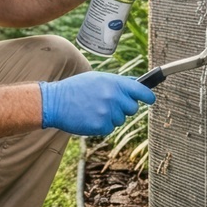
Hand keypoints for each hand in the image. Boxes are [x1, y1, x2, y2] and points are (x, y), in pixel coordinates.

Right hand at [39, 72, 155, 135]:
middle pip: (132, 108)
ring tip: (94, 109)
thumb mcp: (97, 78)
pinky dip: (102, 125)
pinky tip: (90, 117)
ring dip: (111, 117)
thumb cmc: (76, 88)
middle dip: (124, 108)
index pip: (141, 90)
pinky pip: (110, 128)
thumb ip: (117, 82)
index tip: (151, 99)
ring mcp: (108, 112)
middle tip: (109, 104)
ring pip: (120, 119)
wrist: (55, 102)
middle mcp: (114, 97)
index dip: (148, 96)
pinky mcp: (101, 126)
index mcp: (114, 82)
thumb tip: (136, 83)